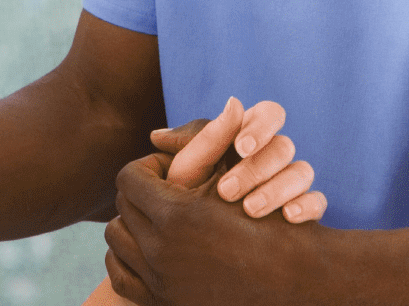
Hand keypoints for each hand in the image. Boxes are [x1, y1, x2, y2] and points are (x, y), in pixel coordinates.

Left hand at [103, 150, 324, 305]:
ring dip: (129, 226)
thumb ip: (207, 142)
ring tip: (152, 220)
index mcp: (175, 215)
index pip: (129, 178)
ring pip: (115, 242)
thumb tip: (184, 121)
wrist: (293, 284)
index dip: (146, 166)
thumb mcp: (235, 178)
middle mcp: (160, 251)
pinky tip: (144, 249)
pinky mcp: (160, 303)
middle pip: (121, 209)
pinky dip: (125, 259)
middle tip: (158, 192)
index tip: (163, 169)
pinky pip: (119, 275)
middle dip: (138, 196)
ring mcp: (159, 281)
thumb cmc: (269, 223)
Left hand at [149, 97, 326, 222]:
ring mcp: (290, 181)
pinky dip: (307, 206)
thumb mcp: (190, 167)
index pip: (270, 114)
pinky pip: (317, 201)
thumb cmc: (187, 194)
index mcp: (248, 134)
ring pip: (302, 173)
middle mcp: (273, 155)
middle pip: (283, 147)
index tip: (241, 147)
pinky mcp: (302, 208)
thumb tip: (234, 101)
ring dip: (276, 189)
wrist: (190, 239)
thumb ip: (210, 136)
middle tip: (227, 191)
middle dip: (256, 169)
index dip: (261, 127)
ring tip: (250, 209)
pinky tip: (287, 217)